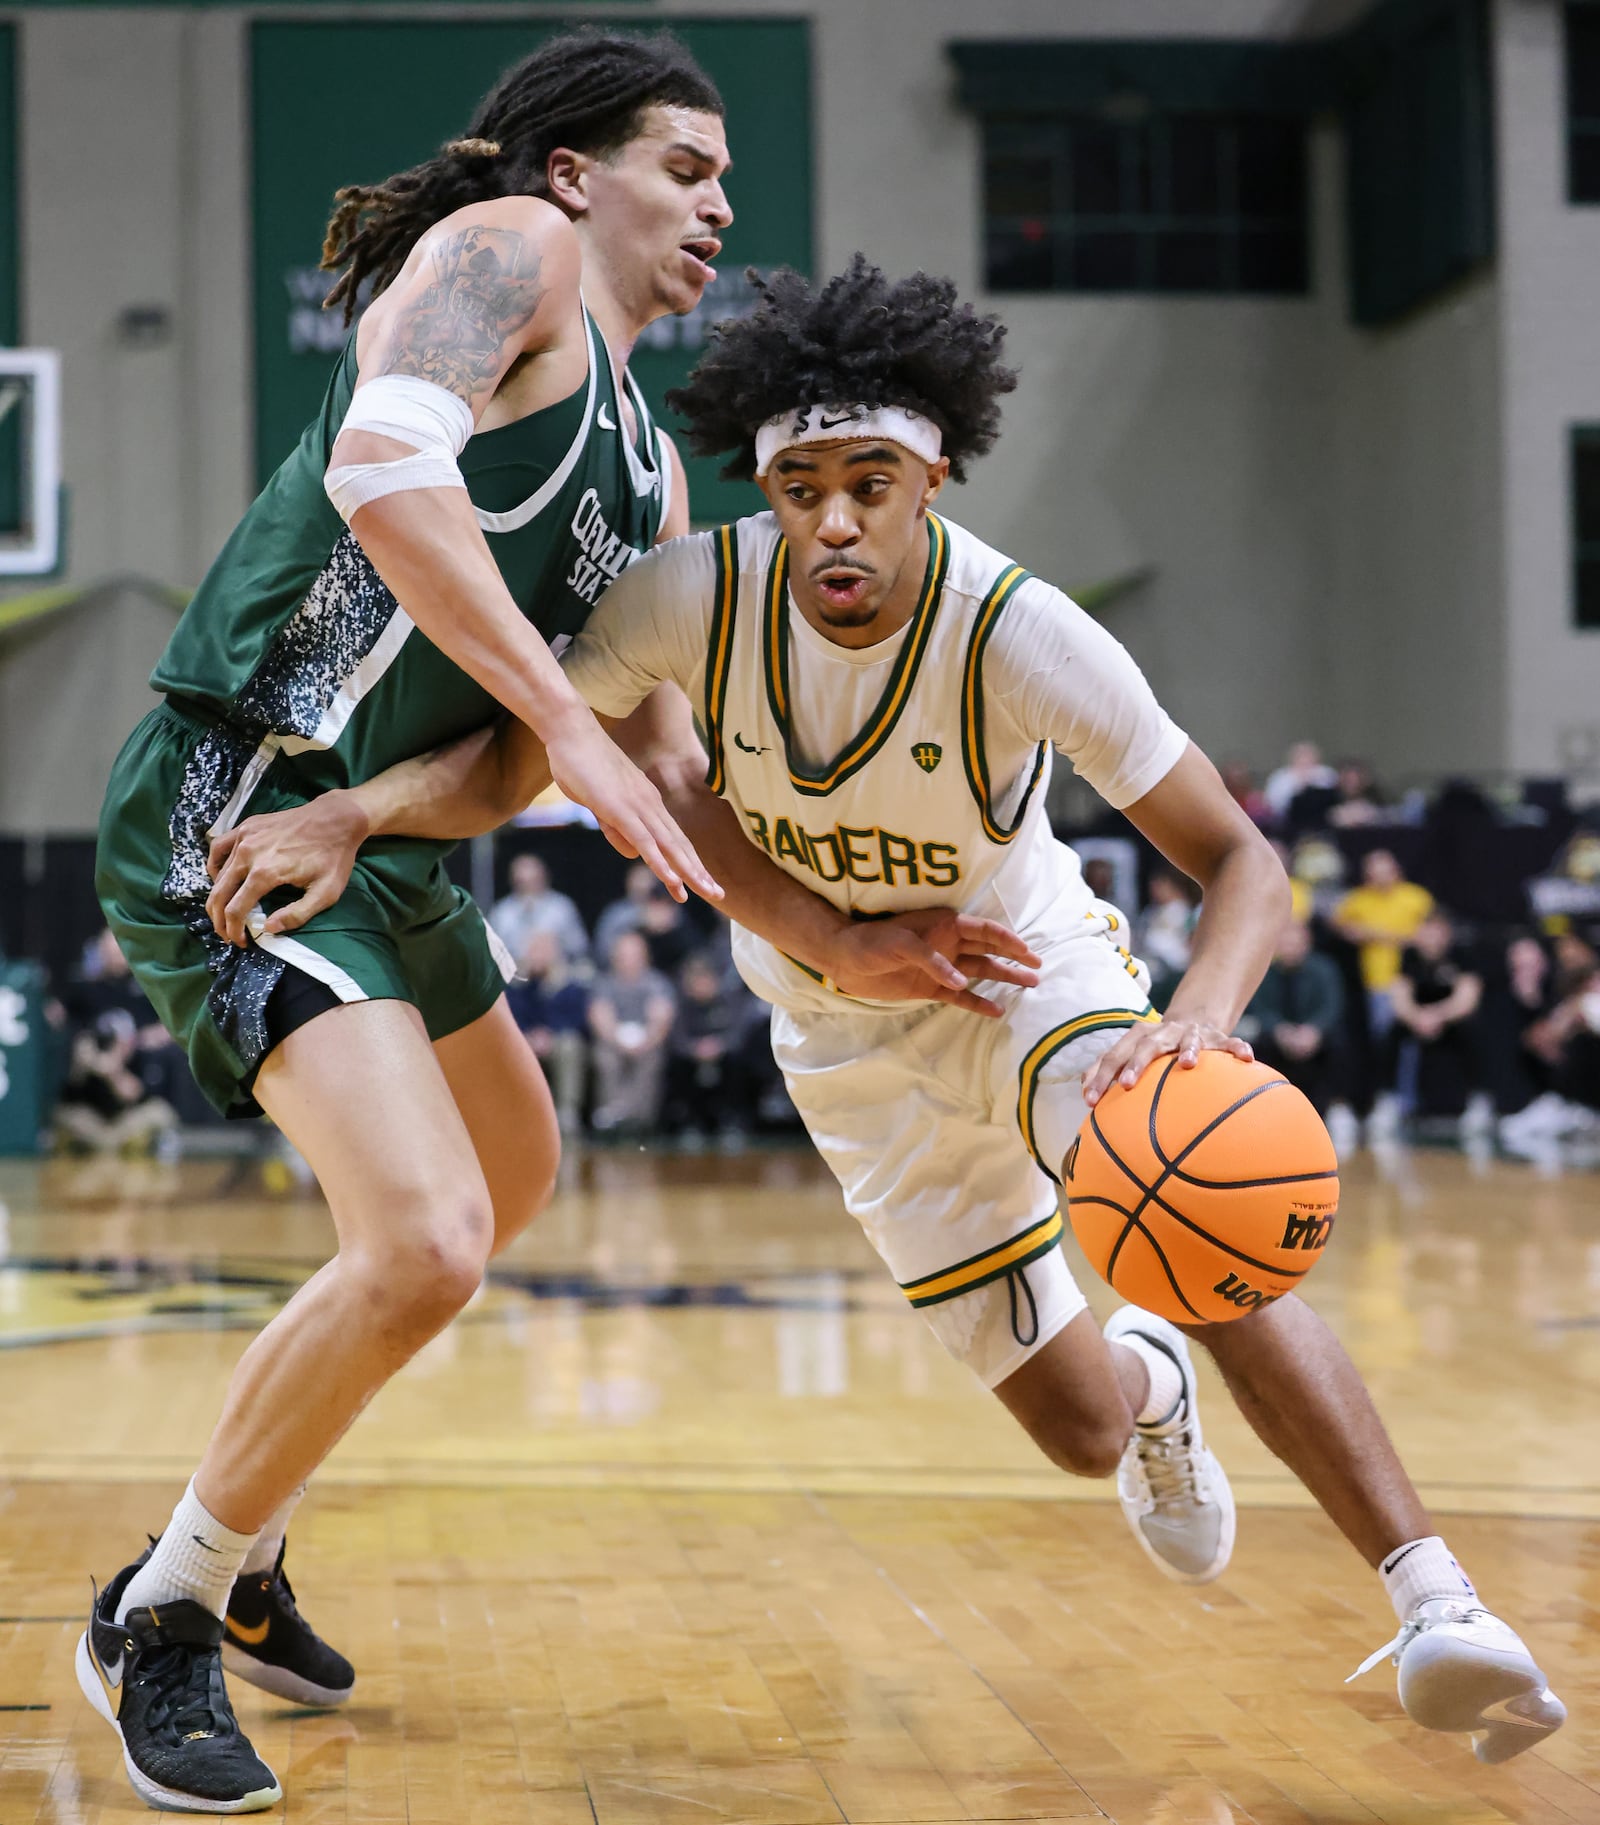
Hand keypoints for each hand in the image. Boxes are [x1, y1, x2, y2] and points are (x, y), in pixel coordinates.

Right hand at [206, 792, 367, 947]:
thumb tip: (267, 928)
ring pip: (217, 874)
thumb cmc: (334, 857)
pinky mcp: (246, 826)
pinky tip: (220, 878)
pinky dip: (215, 866)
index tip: (240, 942)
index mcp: (265, 873)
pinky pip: (219, 847)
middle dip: (219, 919)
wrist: (337, 818)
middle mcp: (248, 855)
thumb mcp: (325, 893)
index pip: (235, 910)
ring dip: (216, 897)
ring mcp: (244, 837)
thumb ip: (296, 915)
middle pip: (219, 894)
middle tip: (227, 934)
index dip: (233, 930)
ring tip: (224, 912)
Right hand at [544, 706, 720, 906]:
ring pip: (669, 846)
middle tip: (718, 894)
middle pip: (679, 844)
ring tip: (706, 892)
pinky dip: (660, 863)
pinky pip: (645, 841)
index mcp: (647, 802)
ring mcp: (637, 807)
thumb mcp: (600, 803)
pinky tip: (673, 880)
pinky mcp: (619, 809)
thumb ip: (615, 828)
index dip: (689, 861)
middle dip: (699, 872)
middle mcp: (649, 804)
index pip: (674, 838)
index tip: (702, 881)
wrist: (571, 730)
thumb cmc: (581, 763)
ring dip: (688, 872)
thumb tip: (632, 854)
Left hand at [824, 909, 1041, 1017]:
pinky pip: (961, 996)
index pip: (984, 930)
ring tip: (1030, 986)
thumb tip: (961, 980)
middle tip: (1039, 968)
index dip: (1008, 939)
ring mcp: (942, 967)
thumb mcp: (900, 944)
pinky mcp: (931, 988)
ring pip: (980, 971)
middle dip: (1014, 958)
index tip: (1028, 950)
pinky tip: (997, 1011)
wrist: (845, 960)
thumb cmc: (872, 942)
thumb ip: (931, 959)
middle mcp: (948, 945)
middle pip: (989, 950)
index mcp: (945, 926)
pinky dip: (978, 1003)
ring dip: (1003, 978)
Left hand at [1083, 1016, 1252, 1106]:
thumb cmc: (1154, 1047)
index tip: (1090, 1101)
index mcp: (1137, 1037)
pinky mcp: (1217, 1037)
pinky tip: (1246, 1057)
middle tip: (1125, 1085)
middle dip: (1134, 1064)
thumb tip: (1082, 1090)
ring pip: (1188, 1039)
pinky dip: (1237, 1048)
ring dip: (1187, 1049)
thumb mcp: (1131, 1053)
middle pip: (1145, 1045)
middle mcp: (1162, 1032)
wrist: (1192, 1019)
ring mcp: (1190, 1033)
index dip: (1100, 1076)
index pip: (1113, 1055)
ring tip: (1186, 1064)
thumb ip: (1106, 1069)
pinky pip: (1229, 1042)